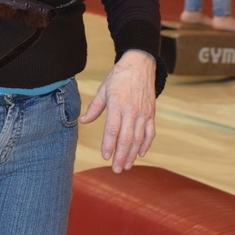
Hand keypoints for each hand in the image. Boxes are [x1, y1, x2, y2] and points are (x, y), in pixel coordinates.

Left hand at [79, 50, 156, 172]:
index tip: (105, 157)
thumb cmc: (119, 77)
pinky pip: (150, 132)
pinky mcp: (151, 113)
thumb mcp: (103, 89)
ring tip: (126, 166)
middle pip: (126, 138)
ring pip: (139, 139)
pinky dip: (146, 144)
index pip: (112, 130)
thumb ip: (94, 107)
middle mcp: (132, 111)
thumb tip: (83, 121)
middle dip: (121, 156)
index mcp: (117, 105)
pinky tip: (141, 154)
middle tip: (116, 170)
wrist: (140, 64)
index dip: (108, 145)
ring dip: (132, 154)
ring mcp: (143, 113)